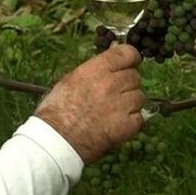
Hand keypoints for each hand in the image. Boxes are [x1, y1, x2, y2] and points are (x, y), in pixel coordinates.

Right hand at [34, 44, 144, 163]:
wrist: (55, 141)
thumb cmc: (56, 111)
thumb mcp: (70, 80)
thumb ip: (95, 68)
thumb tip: (111, 55)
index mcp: (95, 70)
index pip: (127, 53)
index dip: (131, 58)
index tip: (129, 64)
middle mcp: (110, 85)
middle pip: (135, 76)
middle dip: (127, 84)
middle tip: (113, 95)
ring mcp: (120, 105)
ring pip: (139, 97)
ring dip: (130, 103)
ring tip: (113, 111)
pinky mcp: (127, 126)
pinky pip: (139, 117)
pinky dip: (132, 121)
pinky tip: (116, 124)